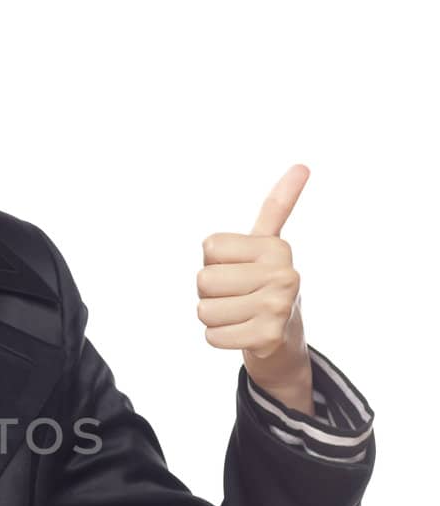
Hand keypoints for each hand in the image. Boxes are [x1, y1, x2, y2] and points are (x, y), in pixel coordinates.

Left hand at [196, 163, 313, 409]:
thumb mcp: (267, 243)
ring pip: (204, 310)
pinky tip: (241, 333)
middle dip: (211, 292)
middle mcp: (284, 274)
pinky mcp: (268, 337)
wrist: (283, 339)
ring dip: (214, 317)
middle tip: (238, 296)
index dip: (214, 262)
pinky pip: (212, 336)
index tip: (239, 269)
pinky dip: (220, 338)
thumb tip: (302, 165)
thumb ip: (278, 206)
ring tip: (239, 314)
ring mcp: (278, 307)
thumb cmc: (264, 283)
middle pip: (204, 280)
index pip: (209, 248)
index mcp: (276, 247)